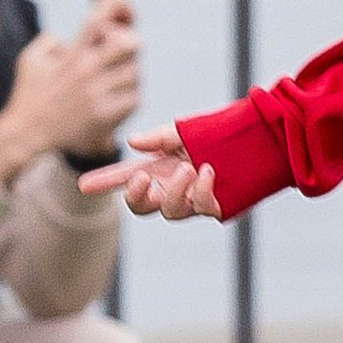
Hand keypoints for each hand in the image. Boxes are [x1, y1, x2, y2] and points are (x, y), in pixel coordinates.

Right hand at [0, 0, 139, 181]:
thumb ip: (50, 40)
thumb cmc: (29, 97)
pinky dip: (129, 96)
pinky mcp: (107, 117)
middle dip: (130, 41)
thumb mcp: (30, 59)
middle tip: (121, 48)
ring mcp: (98, 95)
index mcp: (70, 56)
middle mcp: (86, 73)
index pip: (95, 21)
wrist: (27, 135)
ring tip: (112, 79)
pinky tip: (114, 98)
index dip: (112, 2)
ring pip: (135, 72)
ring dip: (128, 72)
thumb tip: (72, 36)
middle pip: (129, 44)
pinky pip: (135, 98)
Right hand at [77, 120, 222, 220]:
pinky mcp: (215, 207)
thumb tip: (133, 143)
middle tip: (143, 178)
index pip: (126, 178)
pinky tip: (206, 172)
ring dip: (175, 191)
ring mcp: (193, 201)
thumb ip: (159, 138)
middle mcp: (173, 188)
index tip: (84, 186)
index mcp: (160, 169)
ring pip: (171, 211)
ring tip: (188, 168)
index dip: (105, 183)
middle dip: (137, 196)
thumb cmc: (218, 134)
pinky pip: (201, 207)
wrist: (258, 140)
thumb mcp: (185, 131)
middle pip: (142, 207)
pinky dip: (200, 190)